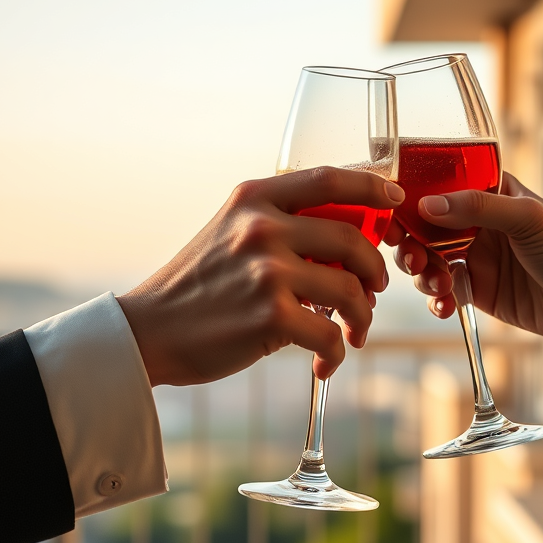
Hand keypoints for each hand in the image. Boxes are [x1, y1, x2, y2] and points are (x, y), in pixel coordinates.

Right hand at [118, 167, 404, 385]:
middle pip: (353, 238)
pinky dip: (337, 353)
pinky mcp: (271, 317)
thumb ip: (279, 225)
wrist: (148, 331)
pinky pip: (331, 334)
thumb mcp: (229, 232)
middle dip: (374, 267)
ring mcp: (268, 271)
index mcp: (254, 199)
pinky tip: (324, 363)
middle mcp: (262, 227)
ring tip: (353, 332)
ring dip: (362, 316)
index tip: (394, 198)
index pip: (328, 179)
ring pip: (350, 289)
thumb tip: (345, 240)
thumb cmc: (196, 286)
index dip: (371, 186)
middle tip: (374, 289)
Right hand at [388, 172, 542, 347]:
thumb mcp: (527, 219)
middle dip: (409, 242)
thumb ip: (477, 207)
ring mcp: (474, 257)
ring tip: (436, 284)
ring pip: (426, 259)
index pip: (439, 186)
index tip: (392, 214)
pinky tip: (446, 306)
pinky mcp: (475, 290)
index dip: (411, 199)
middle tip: (411, 257)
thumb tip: (427, 205)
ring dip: (421, 273)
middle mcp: (476, 222)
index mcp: (489, 192)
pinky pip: (441, 292)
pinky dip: (436, 300)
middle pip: (423, 226)